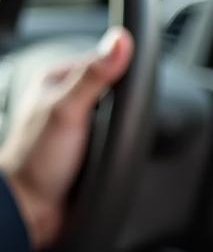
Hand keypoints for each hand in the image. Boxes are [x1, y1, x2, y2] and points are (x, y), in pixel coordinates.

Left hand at [0, 27, 133, 248]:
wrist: (32, 209)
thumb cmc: (40, 161)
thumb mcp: (68, 111)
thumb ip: (94, 76)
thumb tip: (121, 42)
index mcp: (57, 81)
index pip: (103, 61)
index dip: (125, 69)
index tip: (141, 82)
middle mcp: (67, 102)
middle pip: (112, 91)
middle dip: (128, 103)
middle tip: (137, 116)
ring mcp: (79, 128)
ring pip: (116, 118)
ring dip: (127, 128)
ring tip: (131, 137)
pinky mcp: (89, 153)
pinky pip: (115, 143)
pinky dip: (123, 147)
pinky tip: (125, 153)